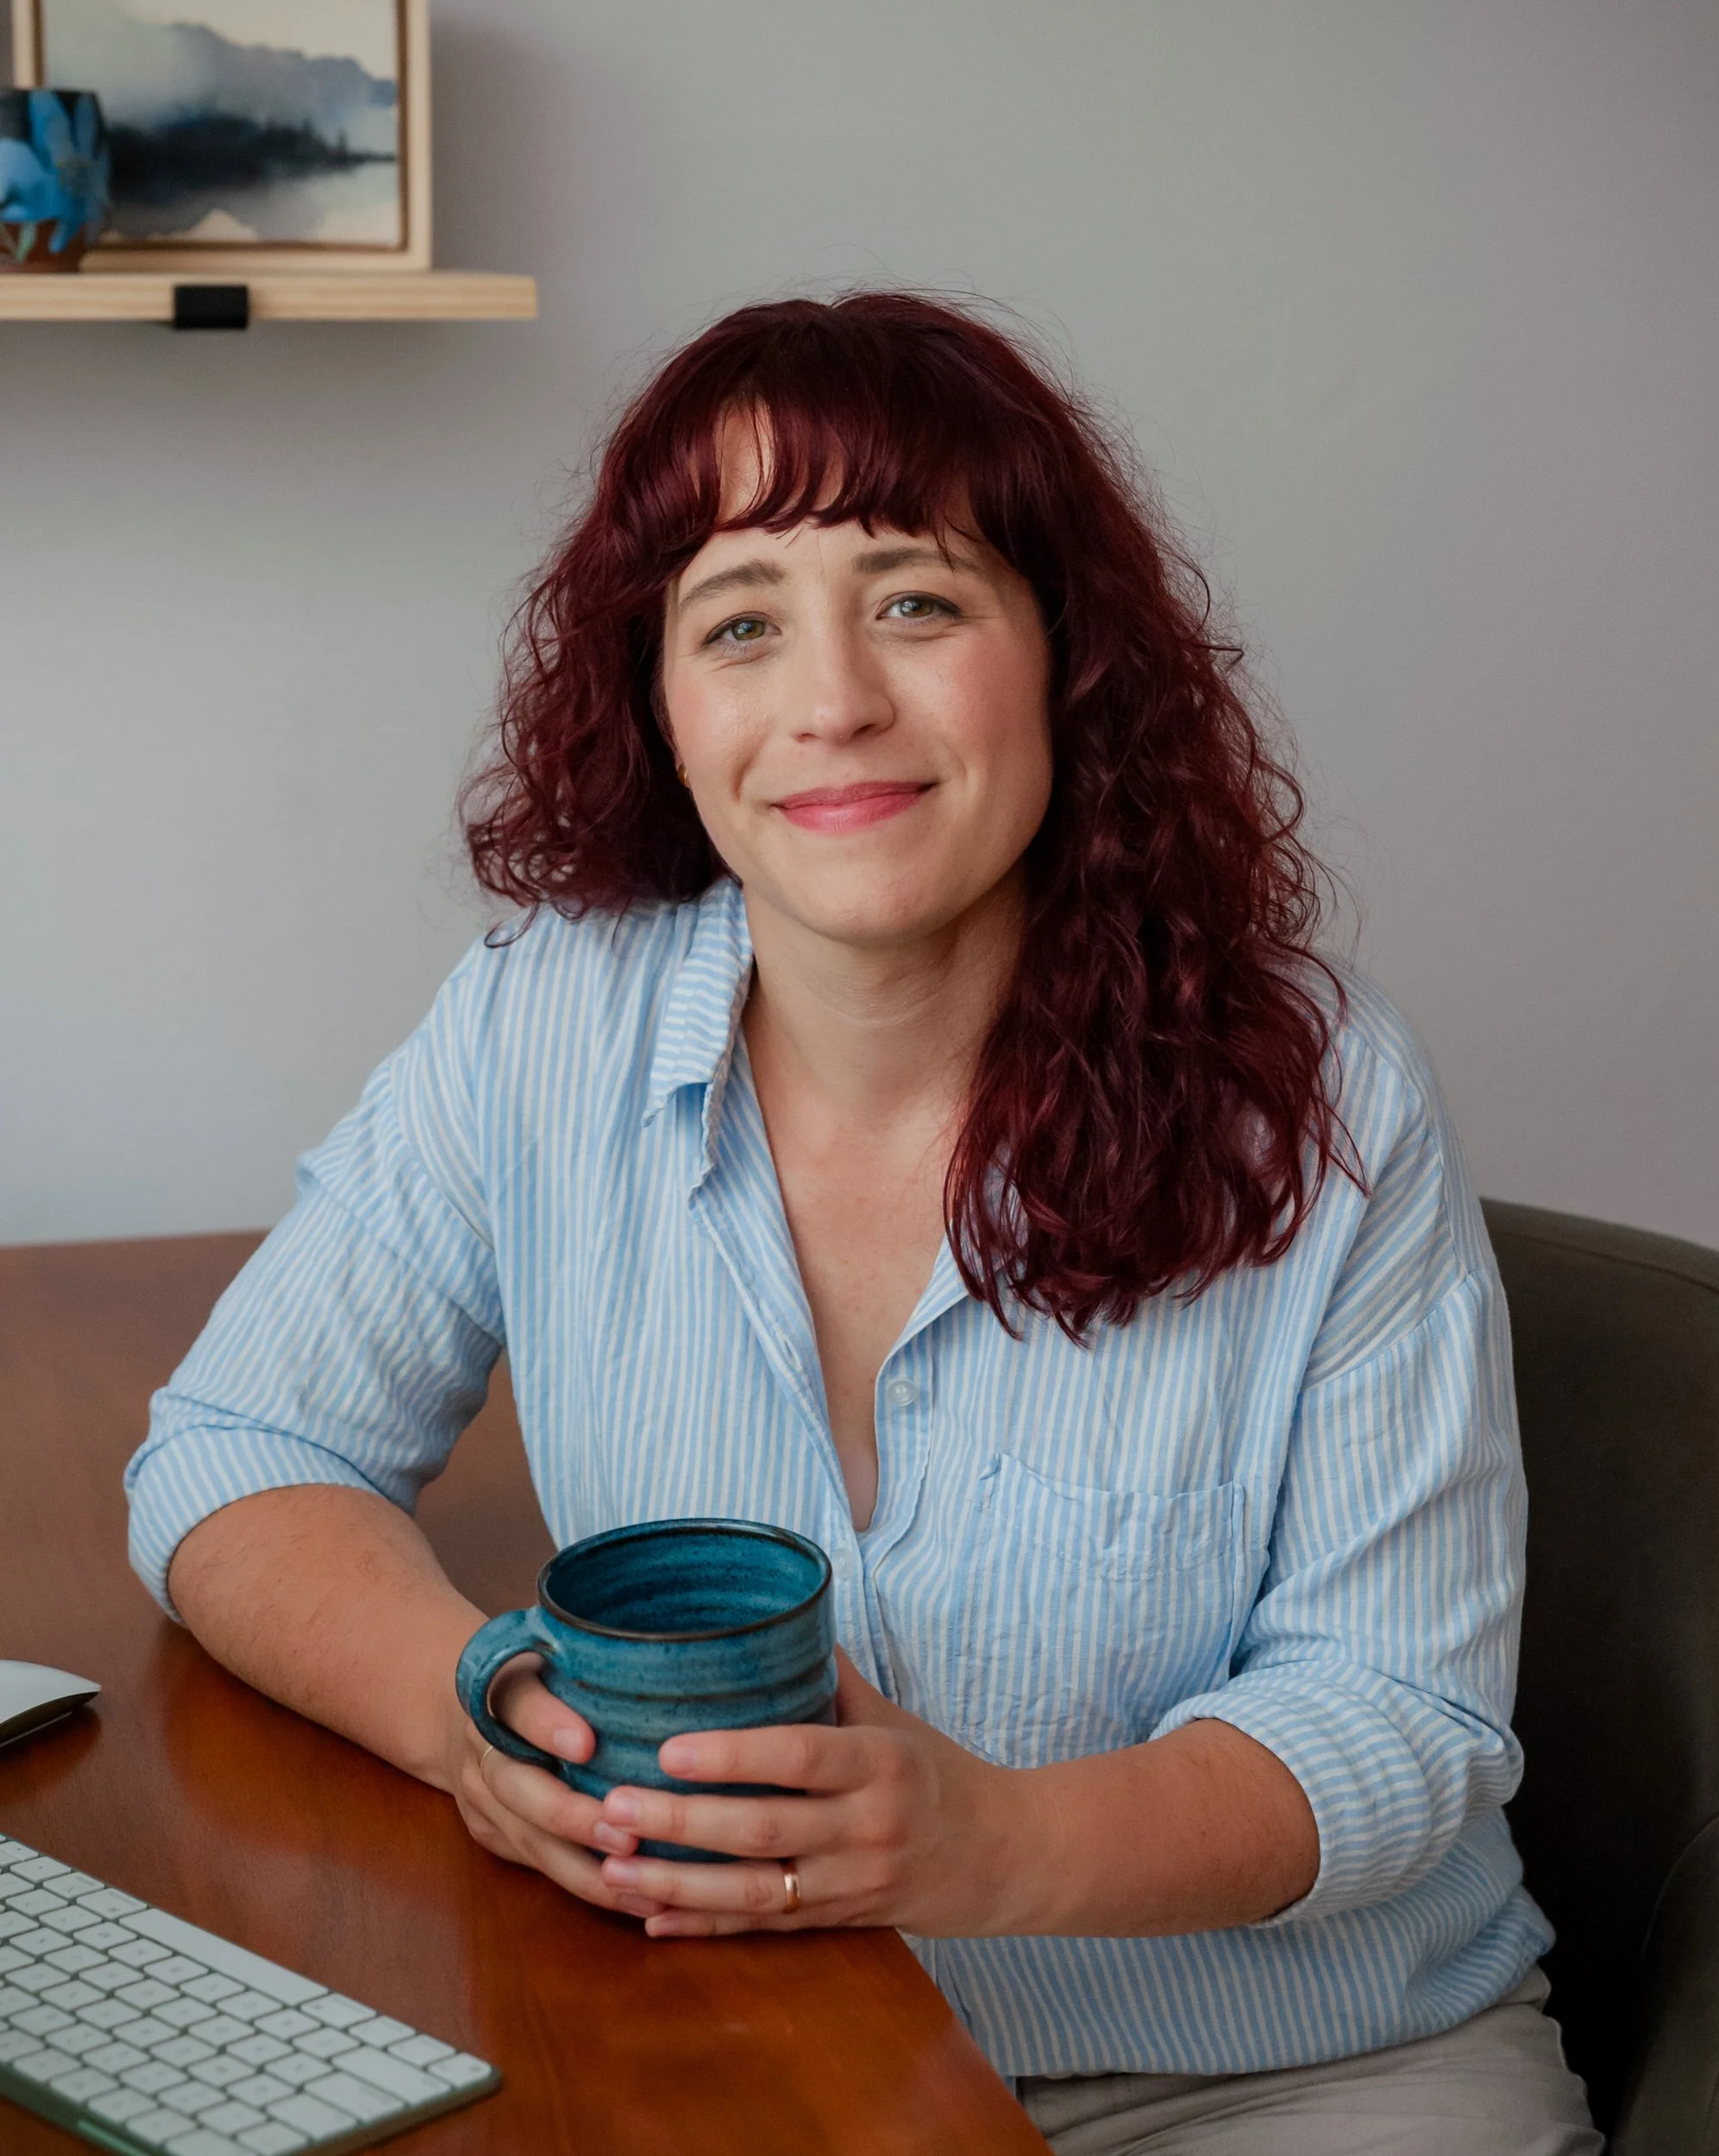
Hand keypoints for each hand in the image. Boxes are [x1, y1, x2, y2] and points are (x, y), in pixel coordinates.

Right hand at [446, 1653, 666, 1919]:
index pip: (519, 1703)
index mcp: (500, 1689)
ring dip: (586, 1871)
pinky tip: (633, 1899)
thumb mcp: (556, 1651)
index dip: (549, 1726)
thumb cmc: (539, 1673)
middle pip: (518, 1787)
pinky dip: (584, 1885)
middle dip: (572, 1817)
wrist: (459, 1708)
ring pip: (528, 1840)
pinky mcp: (489, 1834)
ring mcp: (480, 1797)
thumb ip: (601, 1661)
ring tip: (645, 1888)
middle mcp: (482, 1746)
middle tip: (628, 1837)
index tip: (586, 1745)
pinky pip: (536, 1866)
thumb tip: (692, 1666)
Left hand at [590, 1650, 1033, 1937]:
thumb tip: (774, 1609)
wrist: (1003, 1856)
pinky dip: (705, 1927)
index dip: (731, 1755)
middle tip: (610, 1806)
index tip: (666, 1749)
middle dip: (678, 1823)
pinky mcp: (840, 1923)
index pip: (797, 1756)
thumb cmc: (937, 1773)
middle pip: (761, 1830)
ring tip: (613, 1866)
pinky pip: (763, 1929)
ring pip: (754, 1892)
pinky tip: (651, 1918)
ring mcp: (851, 1882)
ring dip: (677, 1883)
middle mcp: (864, 1826)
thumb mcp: (893, 1718)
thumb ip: (831, 1675)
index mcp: (877, 1762)